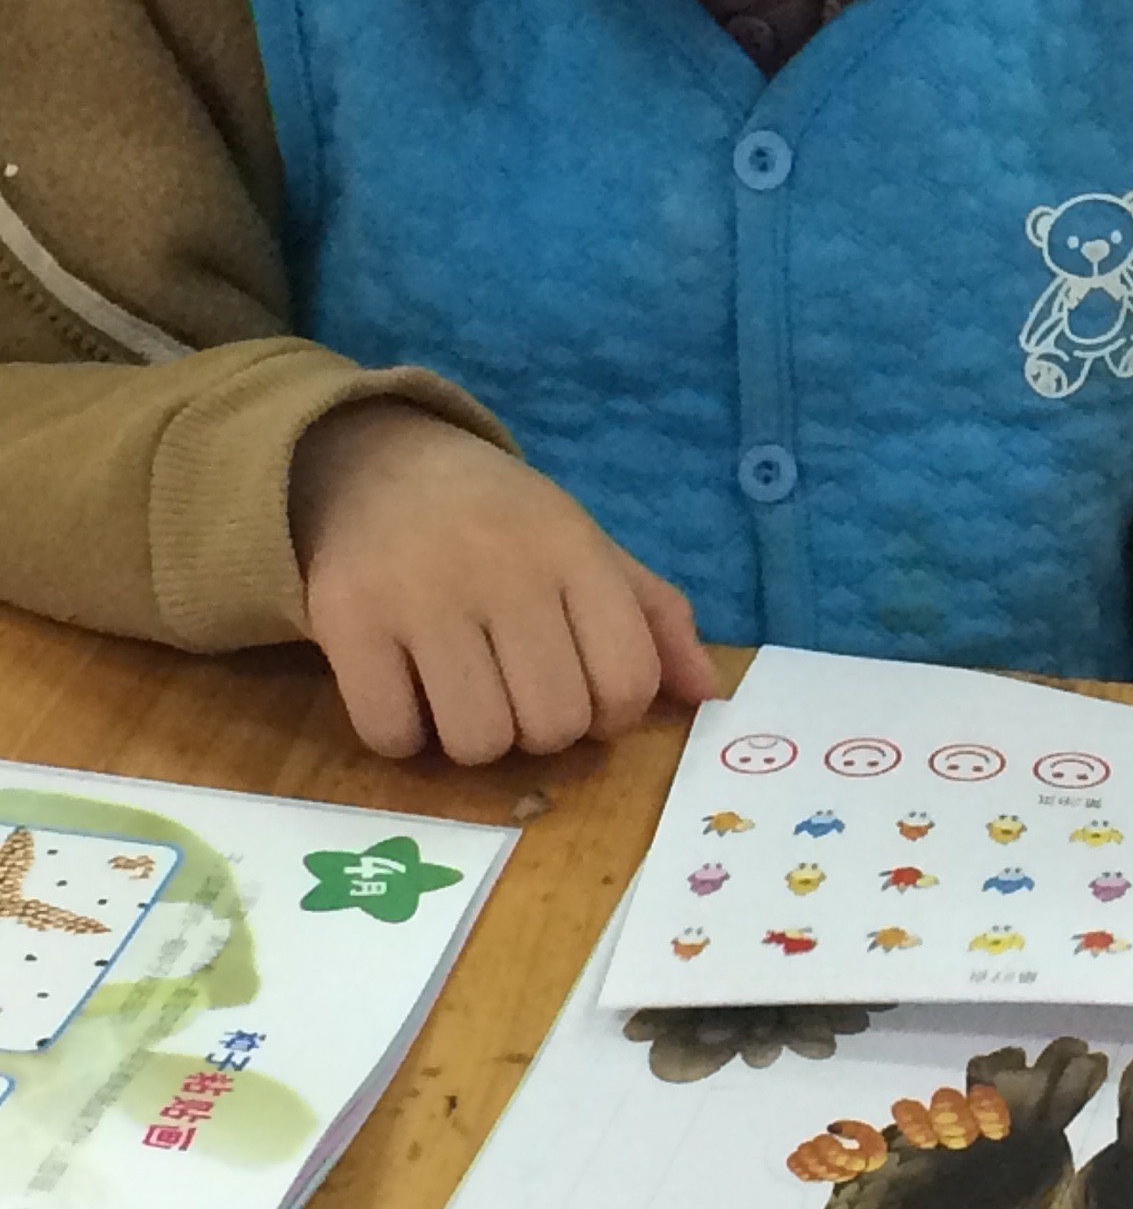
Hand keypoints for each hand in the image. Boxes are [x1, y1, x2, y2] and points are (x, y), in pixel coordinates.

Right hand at [290, 400, 719, 763]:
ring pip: (477, 741)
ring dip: (474, 737)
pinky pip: (392, 735)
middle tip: (517, 687)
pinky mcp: (349, 621)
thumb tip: (708, 691)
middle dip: (542, 728)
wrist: (377, 467)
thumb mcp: (588, 547)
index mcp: (575, 550)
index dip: (614, 712)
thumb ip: (654, 617)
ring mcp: (423, 596)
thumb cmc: (501, 522)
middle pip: (554, 724)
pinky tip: (406, 687)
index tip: (586, 690)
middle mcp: (505, 570)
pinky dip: (402, 733)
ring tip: (464, 688)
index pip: (628, 680)